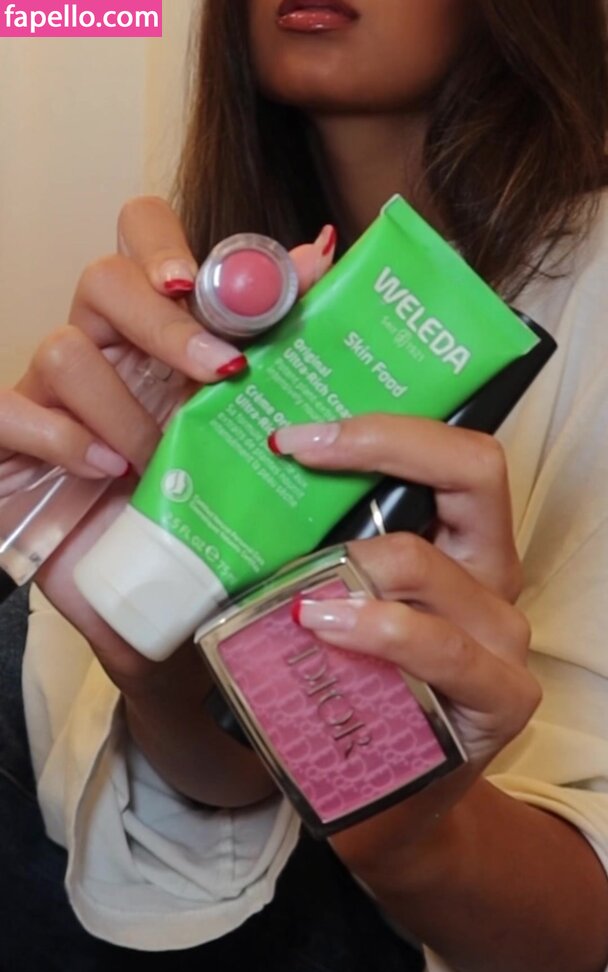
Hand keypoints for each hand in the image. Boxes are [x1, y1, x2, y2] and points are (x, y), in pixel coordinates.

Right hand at [0, 197, 335, 684]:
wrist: (121, 582)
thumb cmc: (180, 496)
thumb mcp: (232, 432)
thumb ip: (268, 348)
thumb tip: (325, 254)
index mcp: (152, 335)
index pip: (143, 239)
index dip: (170, 242)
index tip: (207, 280)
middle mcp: (100, 350)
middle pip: (106, 279)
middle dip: (167, 323)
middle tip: (218, 369)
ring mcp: (49, 392)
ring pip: (66, 350)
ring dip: (125, 411)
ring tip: (156, 463)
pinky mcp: (10, 434)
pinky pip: (11, 410)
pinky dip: (61, 439)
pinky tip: (102, 471)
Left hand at [271, 416, 541, 870]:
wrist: (379, 803)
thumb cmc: (345, 694)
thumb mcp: (323, 607)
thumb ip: (298, 553)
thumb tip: (201, 494)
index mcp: (459, 542)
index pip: (453, 453)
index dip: (385, 428)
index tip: (295, 437)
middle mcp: (491, 575)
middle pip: (473, 473)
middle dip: (379, 448)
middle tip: (292, 455)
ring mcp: (502, 636)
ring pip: (434, 565)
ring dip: (357, 561)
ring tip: (294, 585)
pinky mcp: (500, 699)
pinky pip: (445, 649)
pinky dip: (382, 632)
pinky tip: (327, 628)